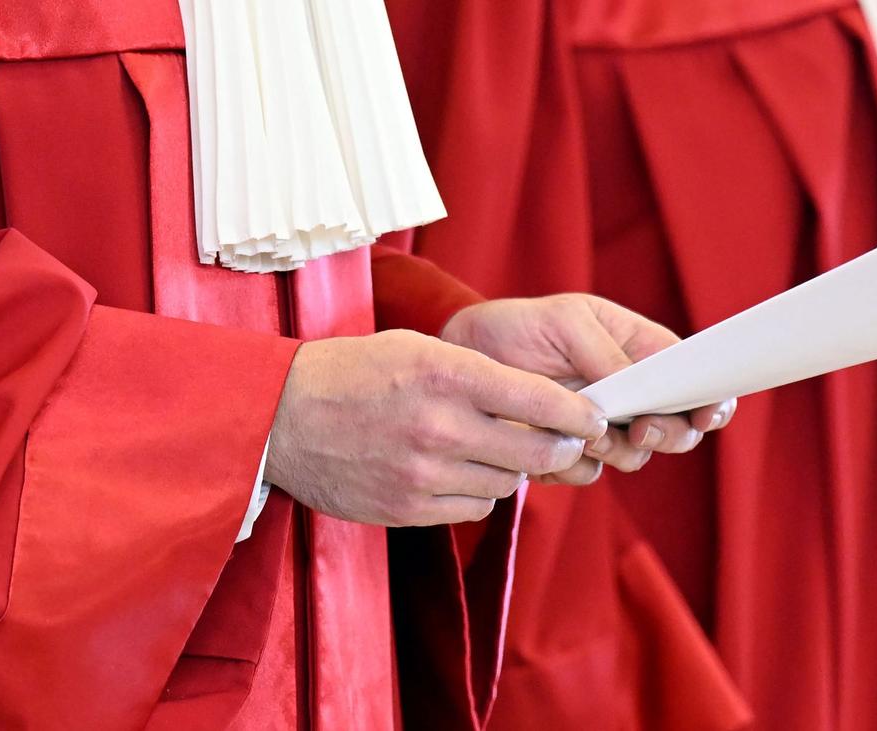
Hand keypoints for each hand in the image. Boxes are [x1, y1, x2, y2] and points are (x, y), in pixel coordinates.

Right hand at [265, 329, 606, 525]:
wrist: (280, 416)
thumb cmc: (353, 373)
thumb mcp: (416, 349)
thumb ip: (478, 374)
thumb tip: (542, 405)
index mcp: (445, 373)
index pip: (538, 398)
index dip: (579, 413)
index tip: (596, 418)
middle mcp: (439, 425)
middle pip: (535, 449)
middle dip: (560, 447)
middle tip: (566, 442)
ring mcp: (423, 473)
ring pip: (507, 483)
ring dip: (511, 469)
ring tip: (488, 450)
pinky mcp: (407, 509)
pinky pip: (473, 508)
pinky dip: (477, 494)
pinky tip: (457, 474)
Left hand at [441, 294, 735, 483]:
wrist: (462, 358)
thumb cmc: (518, 327)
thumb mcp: (566, 322)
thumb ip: (607, 352)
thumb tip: (637, 389)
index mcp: (639, 352)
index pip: (693, 379)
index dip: (711, 400)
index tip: (708, 414)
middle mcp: (629, 394)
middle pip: (677, 429)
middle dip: (667, 433)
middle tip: (640, 428)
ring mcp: (600, 428)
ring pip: (634, 456)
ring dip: (614, 448)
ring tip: (581, 429)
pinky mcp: (567, 455)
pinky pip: (587, 473)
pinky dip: (570, 463)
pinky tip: (545, 441)